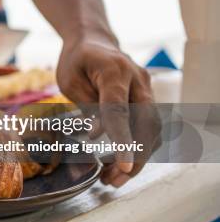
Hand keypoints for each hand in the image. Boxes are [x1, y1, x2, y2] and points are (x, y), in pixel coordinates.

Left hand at [57, 37, 158, 187]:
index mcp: (113, 72)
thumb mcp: (70, 80)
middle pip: (146, 123)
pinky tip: (119, 163)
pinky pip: (148, 126)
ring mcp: (146, 87)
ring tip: (113, 178)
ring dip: (138, 156)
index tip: (124, 166)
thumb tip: (98, 136)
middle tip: (113, 180)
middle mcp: (137, 79)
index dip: (123, 139)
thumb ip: (86, 106)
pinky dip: (137, 146)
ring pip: (152, 128)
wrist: (93, 40)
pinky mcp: (146, 97)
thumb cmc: (77, 60)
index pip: (119, 110)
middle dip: (135, 156)